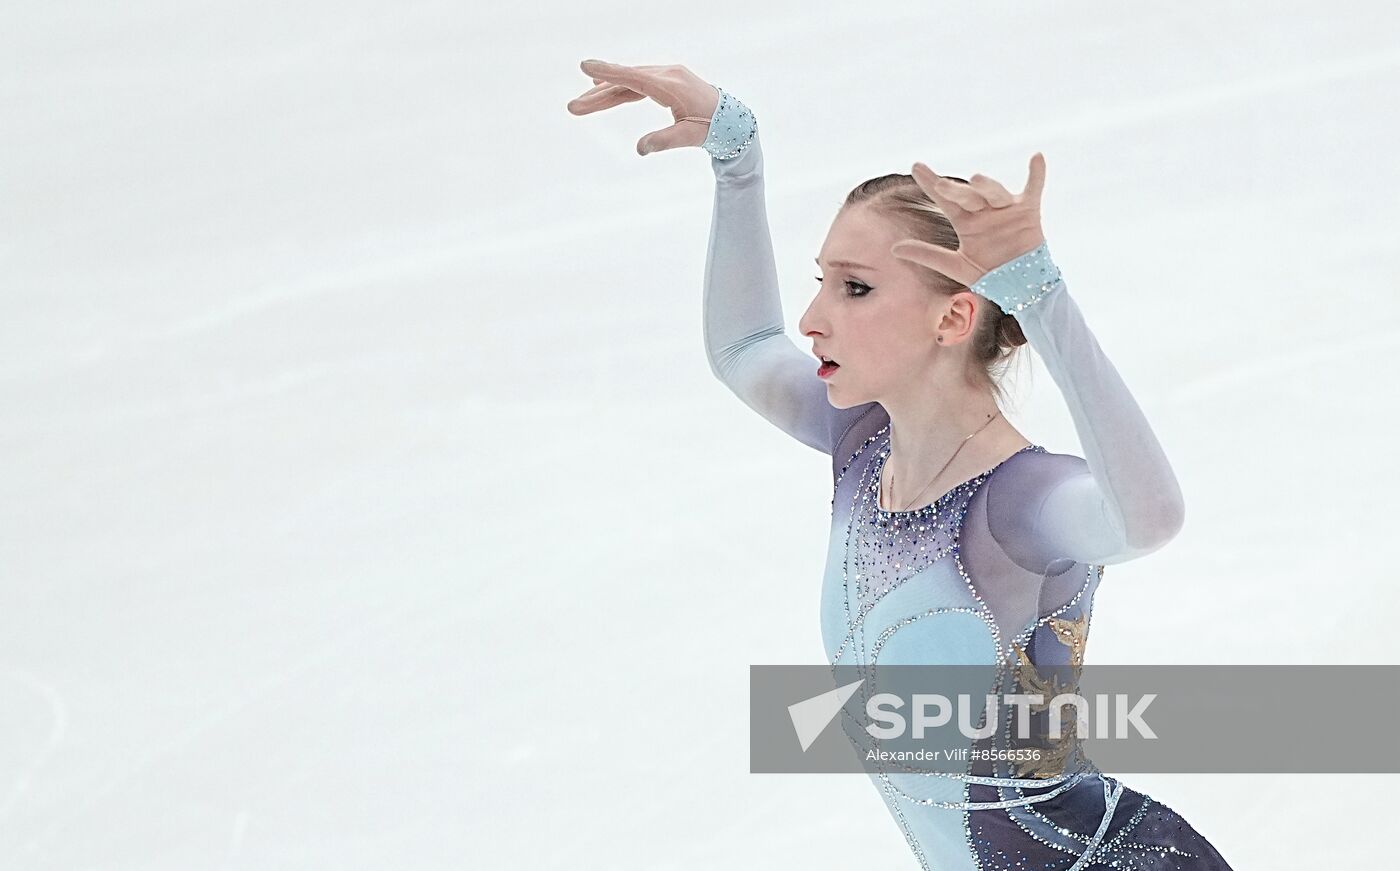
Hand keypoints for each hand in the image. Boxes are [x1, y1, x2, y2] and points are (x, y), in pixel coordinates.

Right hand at [566, 59, 719, 155]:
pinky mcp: (667, 81)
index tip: (585, 66)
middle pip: (625, 83)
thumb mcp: (689, 138)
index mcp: (671, 86)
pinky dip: (620, 87)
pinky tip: (602, 87)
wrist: (733, 119)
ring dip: (605, 93)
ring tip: (580, 105)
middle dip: (597, 96)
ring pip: (629, 83)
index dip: (608, 72)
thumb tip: (639, 149)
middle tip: (572, 108)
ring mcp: (667, 76)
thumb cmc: (712, 129)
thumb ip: (663, 141)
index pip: (633, 78)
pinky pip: (638, 83)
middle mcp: (667, 75)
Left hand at [889, 155, 1047, 286]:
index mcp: (965, 221)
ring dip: (986, 186)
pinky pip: (1033, 188)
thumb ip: (927, 255)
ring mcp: (1006, 209)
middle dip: (955, 190)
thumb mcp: (954, 266)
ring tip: (976, 179)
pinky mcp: (1028, 211)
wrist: (1019, 287)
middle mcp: (983, 211)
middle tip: (940, 185)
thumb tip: (893, 248)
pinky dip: (1036, 174)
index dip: (931, 183)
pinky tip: (1036, 157)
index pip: (945, 199)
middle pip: (967, 195)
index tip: (916, 166)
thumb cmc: (989, 274)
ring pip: (994, 192)